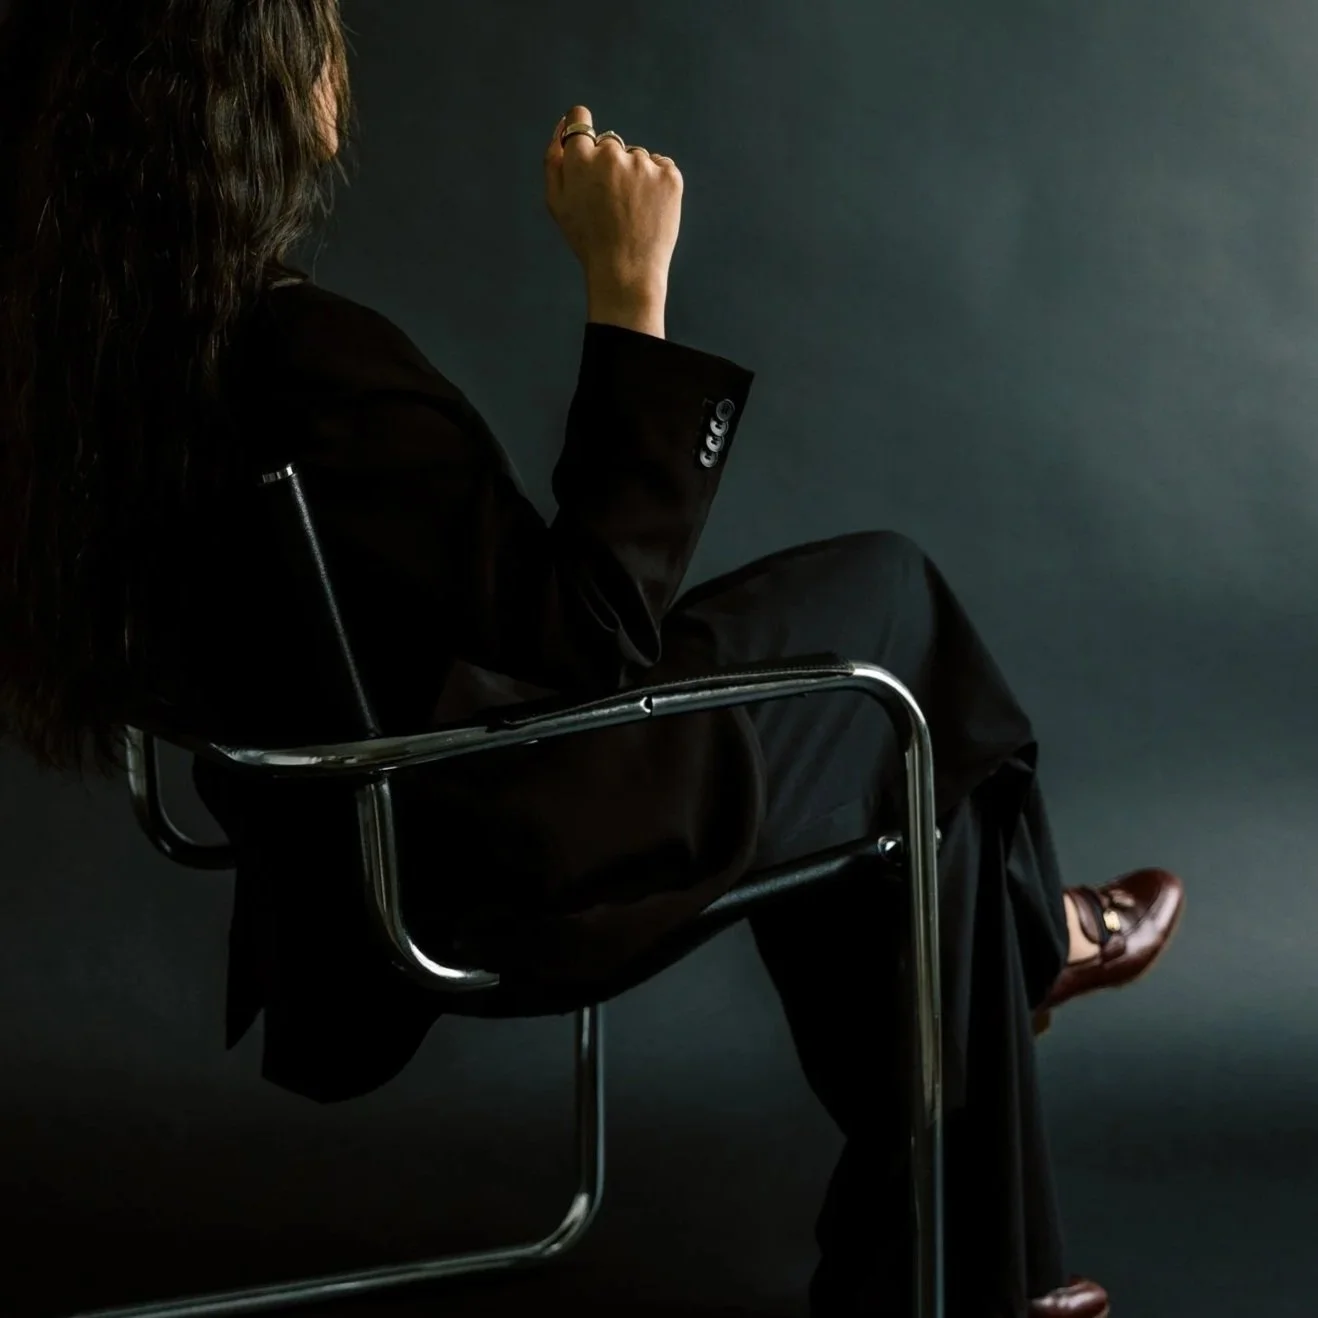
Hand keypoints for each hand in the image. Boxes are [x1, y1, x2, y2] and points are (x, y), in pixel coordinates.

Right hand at [544, 104, 682, 305]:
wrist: (625, 271)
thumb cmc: (587, 239)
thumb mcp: (557, 202)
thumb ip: (554, 158)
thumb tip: (564, 123)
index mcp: (580, 157)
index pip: (579, 119)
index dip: (582, 134)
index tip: (589, 155)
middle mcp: (611, 154)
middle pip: (609, 145)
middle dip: (609, 166)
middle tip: (609, 204)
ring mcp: (642, 164)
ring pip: (636, 157)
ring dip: (634, 177)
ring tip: (630, 212)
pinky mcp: (669, 176)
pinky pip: (660, 167)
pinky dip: (656, 183)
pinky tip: (647, 209)